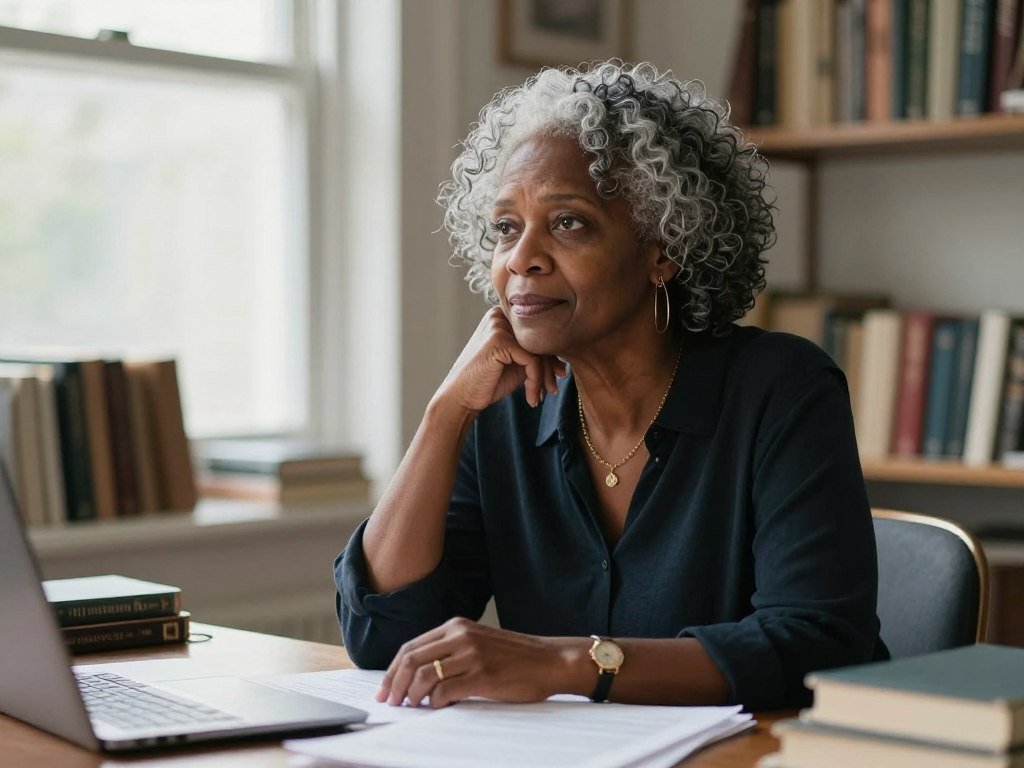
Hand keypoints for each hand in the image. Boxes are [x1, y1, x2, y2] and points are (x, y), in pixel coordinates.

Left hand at [376, 618, 579, 708]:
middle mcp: (461, 635)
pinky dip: (435, 702)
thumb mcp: (478, 642)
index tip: (385, 688)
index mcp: (456, 626)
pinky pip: (445, 690)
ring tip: (413, 706)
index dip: (392, 669)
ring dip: (412, 695)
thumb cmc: (514, 656)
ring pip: (424, 675)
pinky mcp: (483, 675)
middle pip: (411, 659)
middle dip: (394, 683)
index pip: (411, 646)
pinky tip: (438, 706)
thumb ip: (451, 650)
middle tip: (390, 701)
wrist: (549, 660)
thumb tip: (417, 676)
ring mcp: (472, 654)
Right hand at [436, 307, 565, 412]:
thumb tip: (563, 362)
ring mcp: (498, 326)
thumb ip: (536, 355)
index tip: (557, 377)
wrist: (461, 399)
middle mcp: (499, 315)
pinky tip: (531, 398)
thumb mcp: (517, 365)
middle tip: (552, 390)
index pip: (536, 333)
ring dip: (544, 378)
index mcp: (502, 316)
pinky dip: (535, 382)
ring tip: (541, 396)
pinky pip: (532, 361)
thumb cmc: (488, 382)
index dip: (549, 357)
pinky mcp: (499, 340)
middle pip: (539, 340)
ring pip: (538, 351)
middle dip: (549, 368)